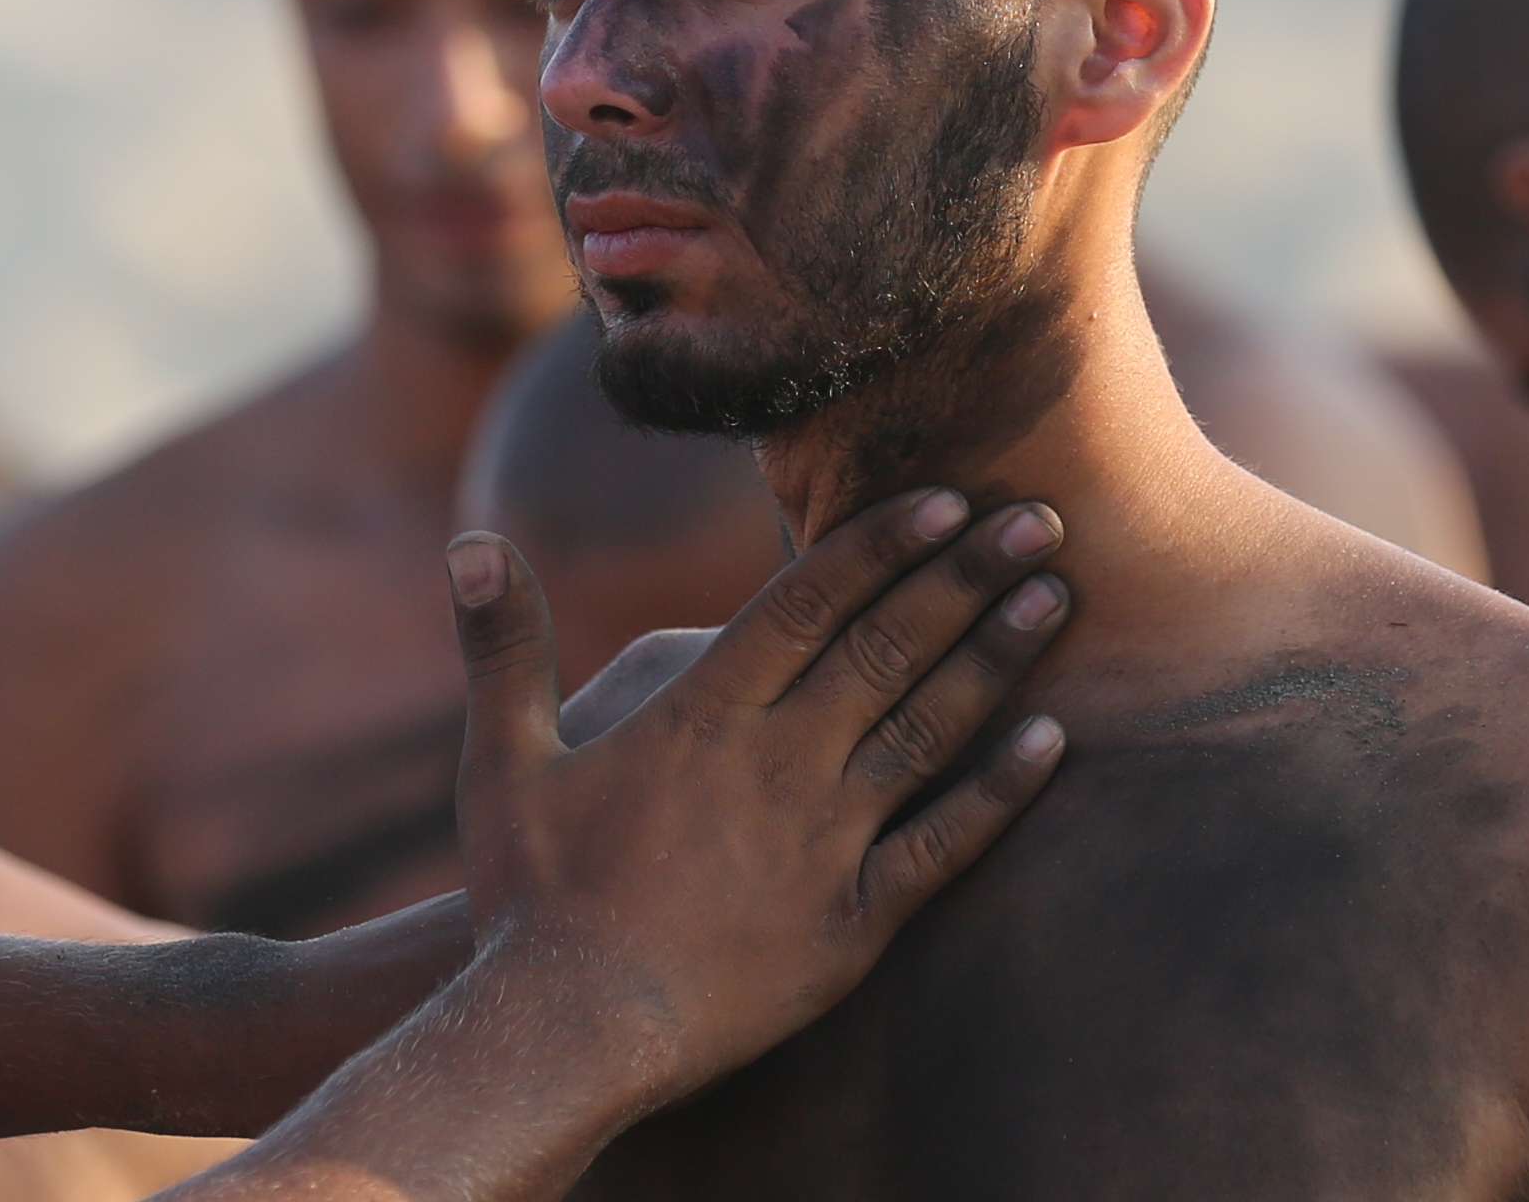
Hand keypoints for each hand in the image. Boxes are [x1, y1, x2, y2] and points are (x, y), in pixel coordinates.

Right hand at [446, 486, 1069, 1114]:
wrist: (566, 1032)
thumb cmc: (529, 896)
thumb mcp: (500, 759)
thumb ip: (503, 645)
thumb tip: (470, 540)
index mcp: (702, 711)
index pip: (809, 599)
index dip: (882, 541)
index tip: (949, 496)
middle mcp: (778, 761)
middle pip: (888, 645)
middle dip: (967, 575)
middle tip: (1042, 516)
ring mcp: (824, 841)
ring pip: (928, 728)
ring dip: (996, 658)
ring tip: (1057, 598)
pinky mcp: (852, 922)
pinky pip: (942, 847)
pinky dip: (1000, 794)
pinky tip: (1053, 745)